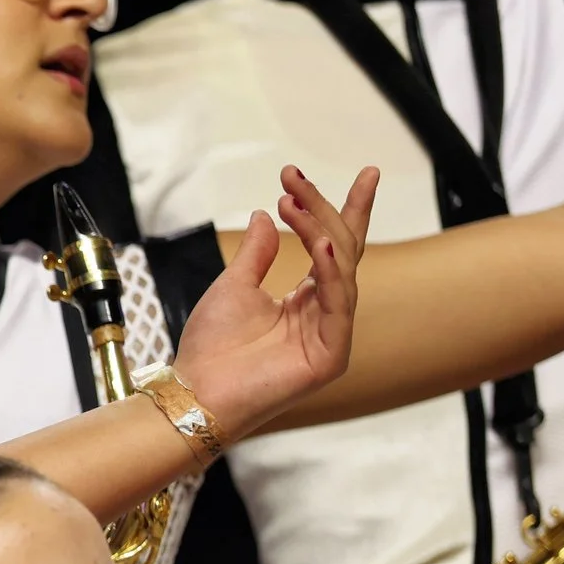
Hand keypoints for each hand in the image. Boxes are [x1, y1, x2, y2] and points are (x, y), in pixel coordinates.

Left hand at [174, 164, 377, 436]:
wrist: (196, 391)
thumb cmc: (210, 347)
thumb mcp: (233, 286)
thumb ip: (257, 252)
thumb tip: (264, 214)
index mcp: (306, 300)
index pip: (336, 246)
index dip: (348, 210)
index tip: (367, 172)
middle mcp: (324, 314)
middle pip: (340, 250)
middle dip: (322, 210)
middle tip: (295, 179)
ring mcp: (331, 335)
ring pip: (339, 269)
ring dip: (317, 230)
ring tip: (292, 201)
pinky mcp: (331, 355)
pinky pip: (339, 305)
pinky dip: (330, 272)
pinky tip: (318, 244)